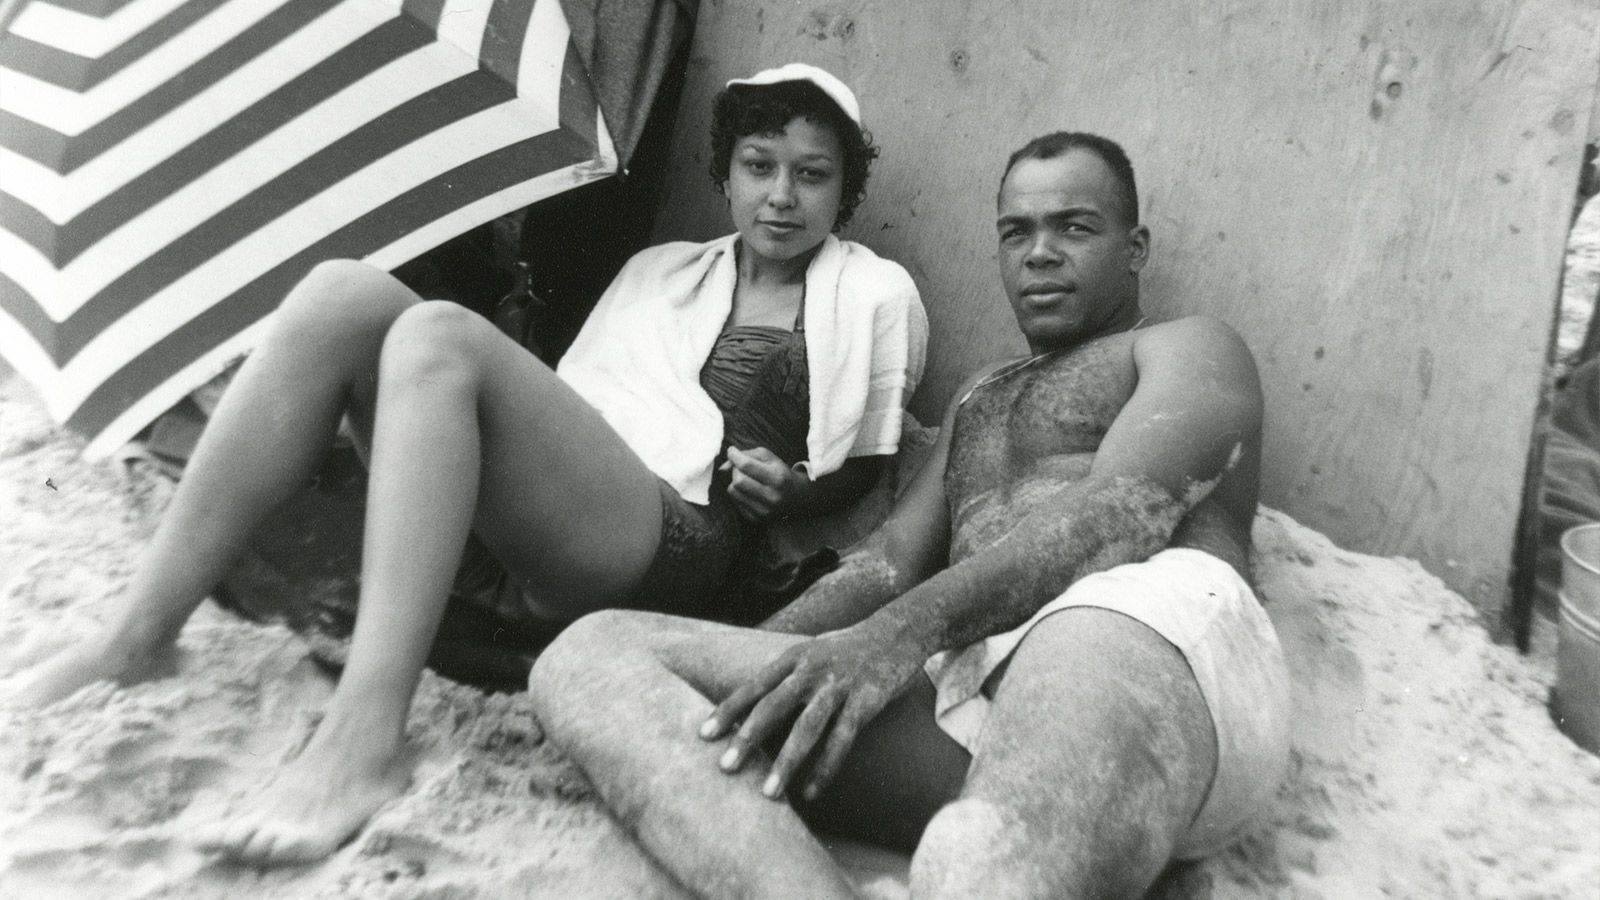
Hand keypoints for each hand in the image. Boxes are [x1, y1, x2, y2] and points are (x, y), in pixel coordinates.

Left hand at [698, 623, 925, 801]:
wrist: (898, 631)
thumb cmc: (849, 648)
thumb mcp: (812, 651)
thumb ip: (785, 674)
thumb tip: (752, 703)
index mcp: (794, 657)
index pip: (753, 686)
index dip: (727, 710)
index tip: (703, 735)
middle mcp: (812, 670)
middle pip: (773, 706)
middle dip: (746, 738)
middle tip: (724, 767)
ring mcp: (840, 686)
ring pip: (807, 728)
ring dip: (786, 762)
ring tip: (768, 792)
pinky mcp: (866, 701)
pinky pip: (842, 740)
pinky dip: (825, 768)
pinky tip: (811, 791)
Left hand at [722, 446, 805, 520]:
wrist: (795, 496)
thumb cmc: (778, 472)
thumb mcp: (768, 457)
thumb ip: (745, 455)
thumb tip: (722, 468)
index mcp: (777, 478)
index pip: (746, 465)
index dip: (734, 456)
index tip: (732, 451)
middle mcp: (772, 496)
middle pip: (738, 480)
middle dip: (735, 470)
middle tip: (741, 467)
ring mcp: (764, 511)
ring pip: (733, 491)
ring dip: (735, 482)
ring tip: (745, 479)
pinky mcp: (756, 519)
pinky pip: (735, 502)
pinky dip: (738, 494)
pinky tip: (748, 491)